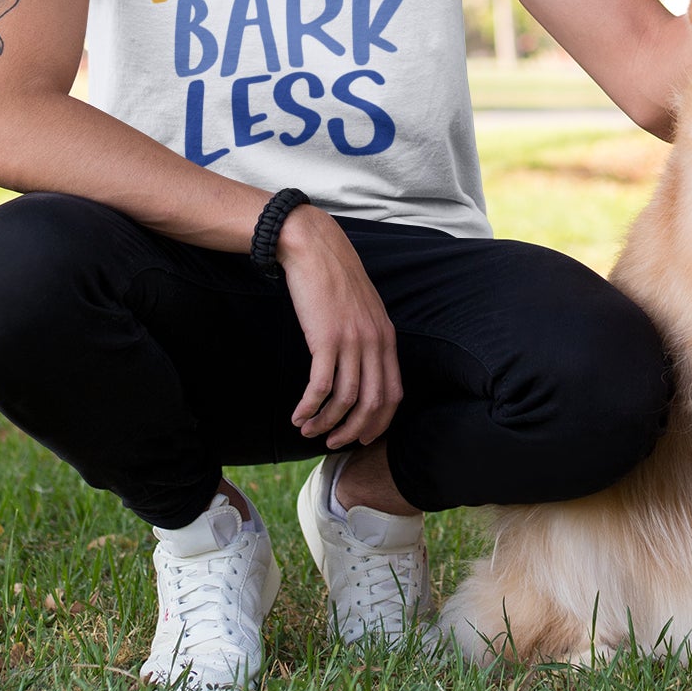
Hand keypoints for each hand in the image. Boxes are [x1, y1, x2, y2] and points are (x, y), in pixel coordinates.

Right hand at [276, 205, 401, 449]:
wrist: (315, 248)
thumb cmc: (335, 278)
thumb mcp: (363, 309)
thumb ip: (368, 338)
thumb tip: (361, 370)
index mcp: (387, 337)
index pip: (394, 393)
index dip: (379, 422)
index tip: (362, 437)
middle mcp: (374, 342)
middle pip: (373, 404)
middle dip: (353, 431)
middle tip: (333, 442)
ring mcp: (352, 341)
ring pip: (345, 399)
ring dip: (326, 423)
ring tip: (308, 430)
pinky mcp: (325, 339)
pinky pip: (320, 387)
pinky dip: (309, 408)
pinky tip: (298, 415)